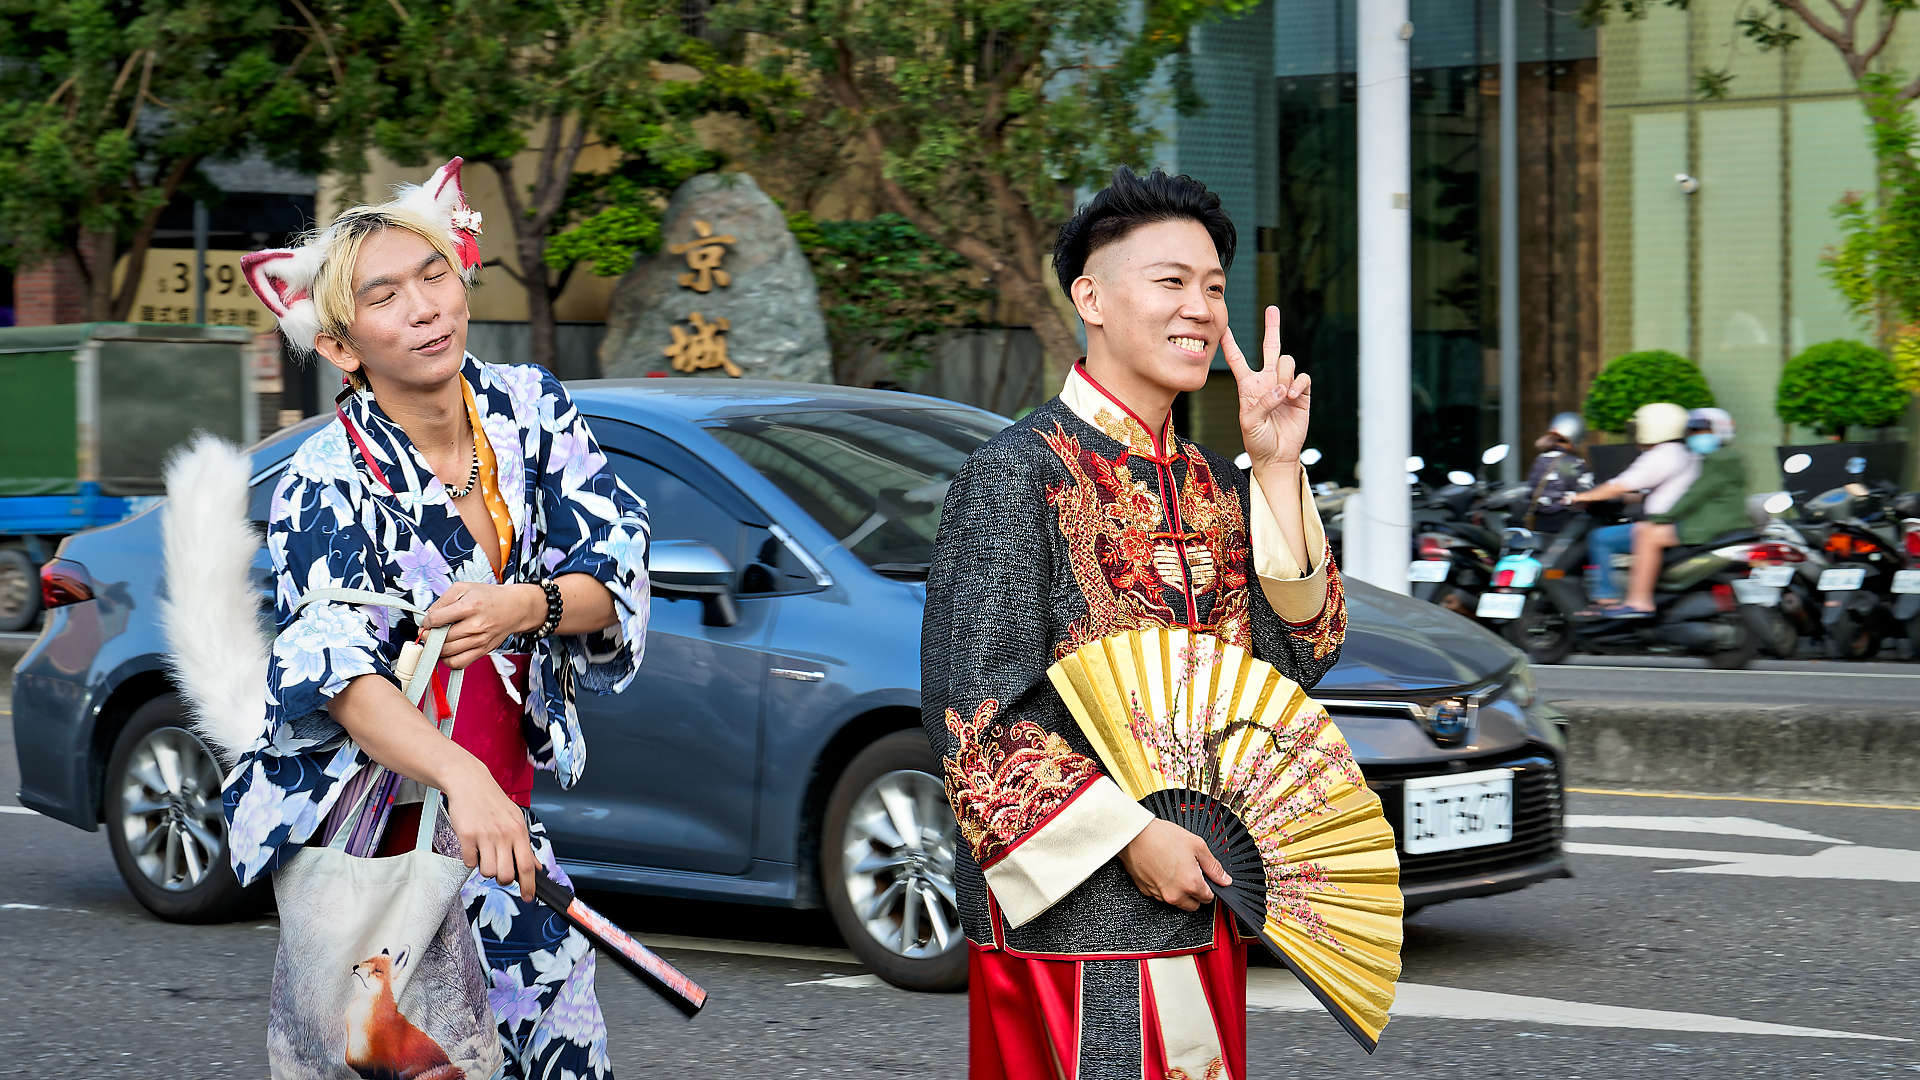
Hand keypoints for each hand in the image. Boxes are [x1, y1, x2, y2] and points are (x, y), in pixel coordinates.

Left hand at [423, 582, 543, 669]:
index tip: (427, 621)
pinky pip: (459, 663)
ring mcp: (480, 640)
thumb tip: (428, 616)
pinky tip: (447, 651)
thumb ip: (442, 600)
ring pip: (447, 653)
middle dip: (428, 636)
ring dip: (436, 649)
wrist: (516, 608)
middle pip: (441, 638)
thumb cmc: (489, 597)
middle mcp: (476, 625)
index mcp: (470, 606)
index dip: (426, 621)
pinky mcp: (483, 651)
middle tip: (428, 632)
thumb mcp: (464, 588)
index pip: (437, 619)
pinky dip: (447, 660)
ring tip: (436, 641)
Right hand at [443, 762, 538, 900]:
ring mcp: (485, 836)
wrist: (470, 783)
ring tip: (484, 854)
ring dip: (485, 868)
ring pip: (487, 872)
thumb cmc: (494, 803)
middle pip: (506, 875)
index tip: (529, 897)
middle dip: (503, 878)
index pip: (528, 865)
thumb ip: (525, 845)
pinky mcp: (466, 836)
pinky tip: (472, 846)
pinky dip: (470, 859)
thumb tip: (537, 867)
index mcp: (519, 831)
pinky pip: (469, 863)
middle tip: (498, 868)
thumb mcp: (516, 820)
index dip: (529, 886)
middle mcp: (504, 834)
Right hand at [1117, 818, 1231, 911]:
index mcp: (1191, 884)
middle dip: (1195, 893)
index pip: (1208, 898)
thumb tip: (1225, 880)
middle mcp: (1175, 894)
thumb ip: (1214, 866)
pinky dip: (1164, 886)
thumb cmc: (1163, 837)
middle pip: (1193, 905)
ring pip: (1177, 902)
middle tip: (1191, 873)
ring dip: (1179, 891)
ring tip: (1174, 868)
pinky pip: (1161, 895)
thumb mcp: (1196, 845)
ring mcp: (1159, 895)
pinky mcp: (1146, 891)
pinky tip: (1162, 869)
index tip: (1205, 877)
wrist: (1134, 835)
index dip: (1209, 887)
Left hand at [1222, 306, 1311, 468]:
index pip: (1237, 360)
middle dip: (1272, 328)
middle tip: (1272, 309)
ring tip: (1282, 394)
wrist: (1276, 455)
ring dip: (1284, 374)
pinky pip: (1302, 377)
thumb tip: (1281, 388)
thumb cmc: (1257, 440)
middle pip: (1270, 348)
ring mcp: (1285, 385)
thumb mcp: (1249, 422)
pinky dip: (1298, 383)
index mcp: (1248, 386)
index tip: (1223, 326)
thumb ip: (1261, 403)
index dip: (1230, 344)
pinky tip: (1292, 395)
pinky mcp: (1301, 394)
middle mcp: (1267, 381)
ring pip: (1287, 361)